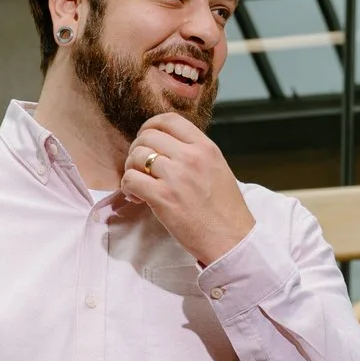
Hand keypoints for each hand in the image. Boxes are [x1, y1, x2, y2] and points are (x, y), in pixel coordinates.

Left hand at [122, 113, 255, 264]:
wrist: (231, 240)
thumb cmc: (225, 211)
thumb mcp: (218, 169)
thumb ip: (195, 154)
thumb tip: (167, 147)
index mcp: (205, 148)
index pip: (169, 120)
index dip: (151, 126)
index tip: (147, 140)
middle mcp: (191, 157)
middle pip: (148, 136)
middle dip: (138, 150)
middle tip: (141, 168)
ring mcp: (176, 176)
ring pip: (136, 156)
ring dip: (131, 169)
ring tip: (139, 186)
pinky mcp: (163, 197)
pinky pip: (131, 179)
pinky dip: (128, 188)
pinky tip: (137, 198)